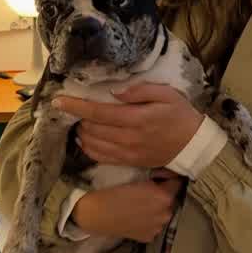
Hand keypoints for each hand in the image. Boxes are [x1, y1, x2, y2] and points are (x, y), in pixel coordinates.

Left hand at [54, 83, 203, 167]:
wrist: (193, 145)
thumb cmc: (180, 114)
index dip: (76, 106)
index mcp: (136, 118)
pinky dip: (88, 148)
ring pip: (93, 144)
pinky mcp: (129, 162)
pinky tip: (86, 139)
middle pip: (92, 129)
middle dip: (78, 118)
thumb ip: (140, 90)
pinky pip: (101, 157)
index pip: (98, 112)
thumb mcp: (166, 94)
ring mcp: (127, 153)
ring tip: (80, 122)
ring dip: (82, 132)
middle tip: (74, 108)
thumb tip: (114, 92)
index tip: (58, 101)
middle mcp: (128, 138)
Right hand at [71, 169, 183, 242]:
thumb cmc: (116, 190)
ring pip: (162, 212)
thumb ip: (157, 175)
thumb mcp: (139, 176)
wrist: (96, 213)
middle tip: (149, 188)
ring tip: (141, 202)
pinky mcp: (148, 237)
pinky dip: (149, 220)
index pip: (177, 182)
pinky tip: (136, 215)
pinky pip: (153, 224)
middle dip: (163, 193)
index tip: (160, 175)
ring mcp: (157, 228)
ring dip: (157, 207)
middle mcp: (165, 214)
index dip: (168, 177)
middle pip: (170, 198)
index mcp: (165, 197)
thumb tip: (168, 171)